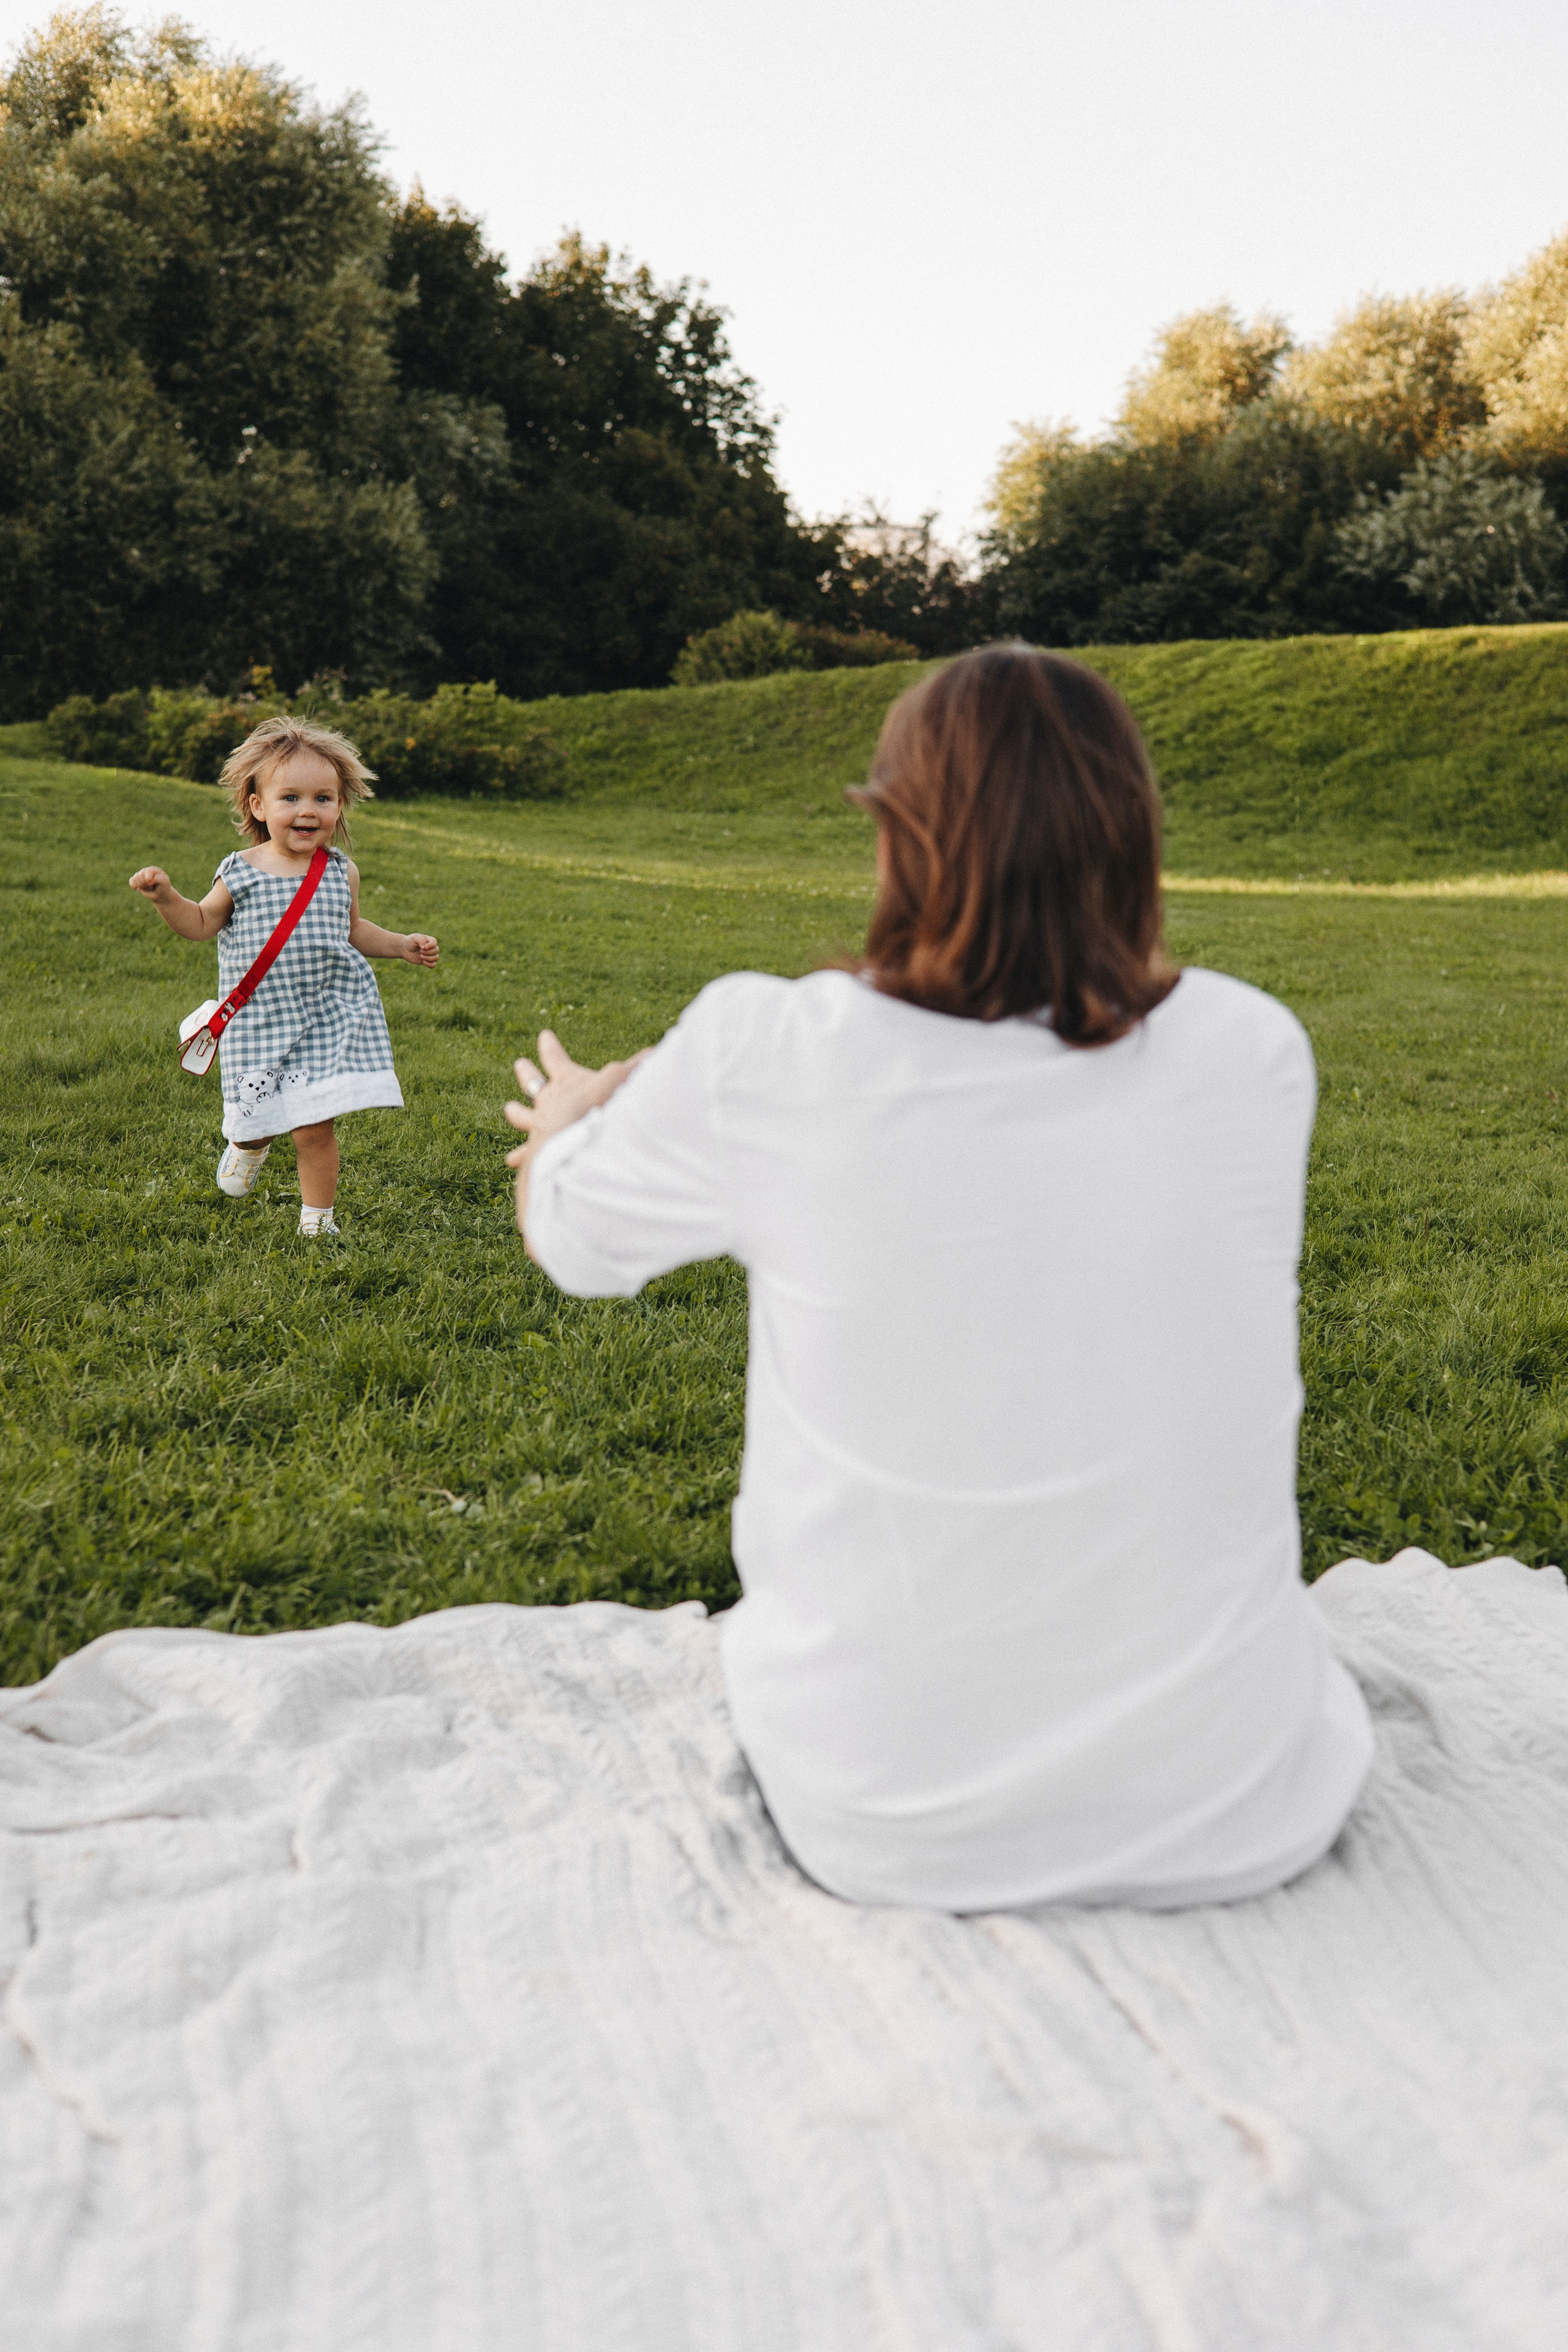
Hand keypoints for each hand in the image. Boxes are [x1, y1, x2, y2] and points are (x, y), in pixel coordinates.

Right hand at [129, 866, 171, 898]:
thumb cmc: (163, 887)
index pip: (147, 871)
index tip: (153, 883)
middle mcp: (146, 871)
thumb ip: (157, 878)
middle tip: (152, 886)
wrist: (161, 895)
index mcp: (153, 869)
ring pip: (135, 878)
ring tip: (148, 887)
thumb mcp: (163, 882)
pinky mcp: (136, 880)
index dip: (148, 879)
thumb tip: (147, 879)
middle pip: (140, 875)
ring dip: (141, 886)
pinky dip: (134, 886)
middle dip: (145, 883)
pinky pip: (131, 881)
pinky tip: (139, 889)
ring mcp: (140, 875)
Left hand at [403, 933, 438, 965]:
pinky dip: (430, 964)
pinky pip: (433, 965)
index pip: (435, 942)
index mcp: (429, 940)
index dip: (431, 946)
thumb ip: (421, 940)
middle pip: (436, 950)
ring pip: (436, 957)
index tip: (423, 947)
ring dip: (429, 958)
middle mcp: (431, 947)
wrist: (404, 948)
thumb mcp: (414, 938)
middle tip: (420, 951)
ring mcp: (430, 954)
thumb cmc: (410, 941)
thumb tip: (425, 947)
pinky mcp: (427, 961)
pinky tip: (423, 962)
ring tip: (421, 956)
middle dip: (428, 952)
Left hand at [505, 1029, 648, 1234]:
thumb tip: (658, 1052)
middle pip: (532, 1082)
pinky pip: (524, 1154)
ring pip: (521, 1117)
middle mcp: (547, 1101)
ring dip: (516, 1112)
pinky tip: (510, 1161)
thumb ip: (639, 1069)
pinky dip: (519, 1156)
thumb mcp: (624, 1082)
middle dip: (527, 1073)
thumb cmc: (600, 1110)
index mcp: (567, 1081)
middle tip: (520, 1065)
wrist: (577, 1145)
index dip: (550, 1047)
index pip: (555, 1057)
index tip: (543, 1035)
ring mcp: (539, 1127)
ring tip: (509, 1109)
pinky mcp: (535, 1152)